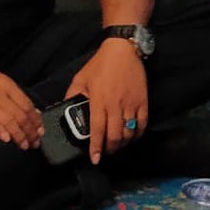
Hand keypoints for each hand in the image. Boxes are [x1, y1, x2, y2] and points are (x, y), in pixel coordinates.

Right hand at [0, 61, 41, 149]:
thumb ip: (11, 95)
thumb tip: (30, 111)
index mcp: (5, 83)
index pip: (26, 104)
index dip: (36, 120)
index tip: (40, 130)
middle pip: (20, 115)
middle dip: (30, 131)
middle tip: (35, 142)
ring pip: (8, 120)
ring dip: (19, 135)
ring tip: (24, 145)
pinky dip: (0, 131)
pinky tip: (7, 139)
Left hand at [66, 39, 150, 163]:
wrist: (123, 49)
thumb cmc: (100, 64)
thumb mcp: (81, 78)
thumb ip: (72, 94)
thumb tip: (67, 109)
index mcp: (99, 100)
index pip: (98, 130)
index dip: (96, 147)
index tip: (95, 159)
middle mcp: (116, 105)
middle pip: (114, 136)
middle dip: (109, 149)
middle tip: (104, 153)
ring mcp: (131, 104)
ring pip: (129, 133)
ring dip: (122, 144)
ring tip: (116, 146)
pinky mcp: (143, 101)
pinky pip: (142, 124)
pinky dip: (137, 134)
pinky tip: (131, 137)